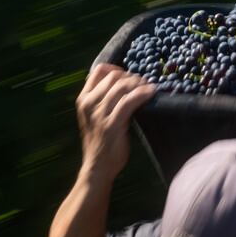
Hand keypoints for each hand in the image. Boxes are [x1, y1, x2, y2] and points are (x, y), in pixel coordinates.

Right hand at [75, 64, 156, 182]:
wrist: (98, 166)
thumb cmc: (100, 141)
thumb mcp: (94, 117)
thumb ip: (102, 100)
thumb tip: (123, 83)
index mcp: (83, 100)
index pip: (99, 70)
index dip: (117, 69)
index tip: (128, 76)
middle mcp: (89, 104)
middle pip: (113, 77)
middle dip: (131, 77)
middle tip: (143, 83)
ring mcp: (100, 114)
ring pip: (122, 87)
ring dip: (139, 84)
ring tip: (149, 88)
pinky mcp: (112, 124)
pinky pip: (130, 101)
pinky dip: (143, 93)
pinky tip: (152, 92)